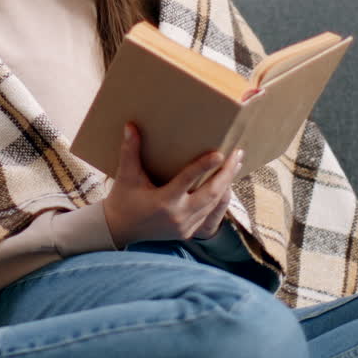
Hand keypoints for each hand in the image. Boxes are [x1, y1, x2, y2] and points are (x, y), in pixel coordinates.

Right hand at [101, 123, 242, 247]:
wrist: (120, 230)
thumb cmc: (123, 200)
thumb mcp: (126, 176)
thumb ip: (130, 151)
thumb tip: (130, 126)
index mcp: (163, 201)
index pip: (187, 180)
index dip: (204, 166)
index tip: (220, 153)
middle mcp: (178, 216)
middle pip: (211, 193)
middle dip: (226, 173)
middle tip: (237, 153)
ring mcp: (185, 226)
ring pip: (214, 204)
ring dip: (226, 184)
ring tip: (236, 164)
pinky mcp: (188, 232)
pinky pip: (210, 214)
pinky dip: (219, 198)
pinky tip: (226, 183)